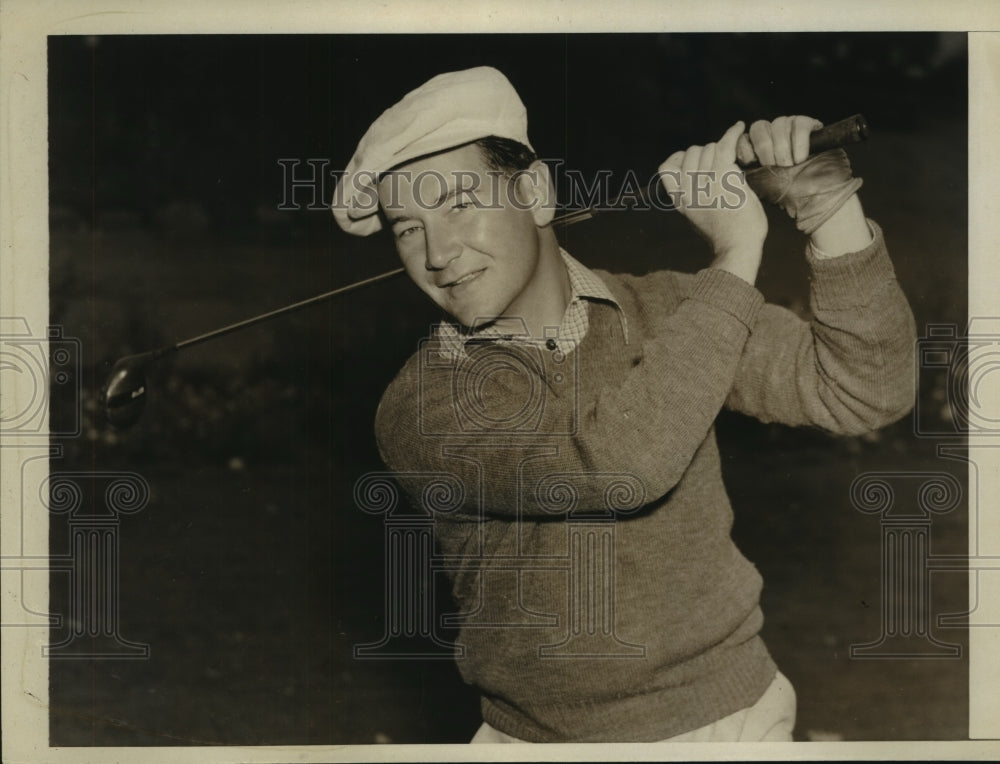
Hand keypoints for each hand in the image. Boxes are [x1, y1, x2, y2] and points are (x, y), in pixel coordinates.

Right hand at [659, 121, 766, 283]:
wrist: (738, 247)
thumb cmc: (726, 234)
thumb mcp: (699, 215)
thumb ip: (693, 195)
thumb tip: (698, 171)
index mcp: (679, 200)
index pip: (666, 167)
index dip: (680, 158)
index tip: (695, 163)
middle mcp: (688, 189)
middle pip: (691, 153)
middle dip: (706, 153)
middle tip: (721, 163)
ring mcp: (705, 182)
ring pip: (709, 148)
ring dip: (721, 149)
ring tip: (732, 158)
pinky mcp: (724, 177)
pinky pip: (724, 145)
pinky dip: (732, 133)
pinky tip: (739, 126)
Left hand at [741, 116, 865, 240]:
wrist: (816, 199)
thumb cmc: (785, 195)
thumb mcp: (755, 185)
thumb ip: (739, 173)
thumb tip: (722, 165)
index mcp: (757, 148)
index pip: (743, 136)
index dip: (743, 146)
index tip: (749, 162)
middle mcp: (773, 135)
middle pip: (759, 127)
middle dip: (764, 148)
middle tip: (772, 166)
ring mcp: (792, 129)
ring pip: (779, 124)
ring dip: (782, 148)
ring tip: (789, 165)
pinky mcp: (811, 126)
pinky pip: (800, 124)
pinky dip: (799, 142)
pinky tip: (800, 158)